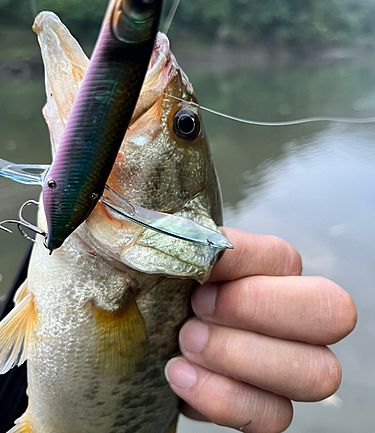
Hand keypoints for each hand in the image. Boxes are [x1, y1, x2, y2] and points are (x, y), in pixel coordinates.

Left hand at [165, 228, 356, 432]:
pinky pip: (275, 417)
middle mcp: (294, 316)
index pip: (283, 258)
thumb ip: (182, 240)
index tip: (195, 272)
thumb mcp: (159, 252)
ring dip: (242, 358)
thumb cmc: (155, 286)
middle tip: (198, 309)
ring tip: (185, 342)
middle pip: (331, 313)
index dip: (240, 261)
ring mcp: (288, 366)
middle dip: (261, 310)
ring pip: (316, 372)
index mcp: (272, 269)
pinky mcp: (266, 408)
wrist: (141, 333)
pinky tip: (180, 375)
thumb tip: (195, 244)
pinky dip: (225, 399)